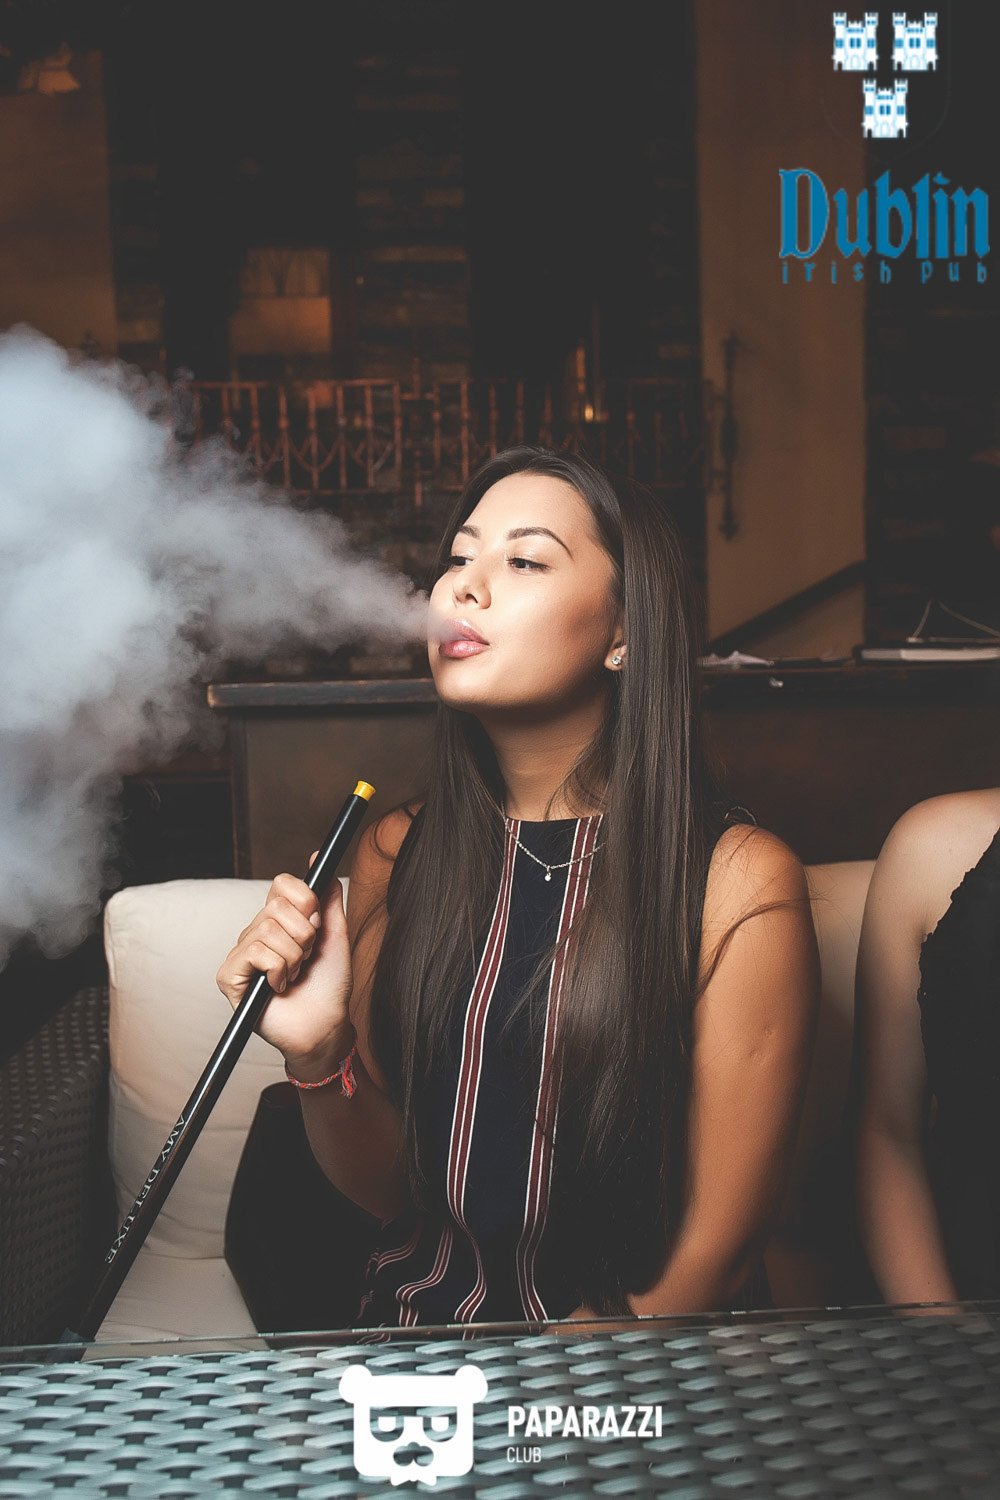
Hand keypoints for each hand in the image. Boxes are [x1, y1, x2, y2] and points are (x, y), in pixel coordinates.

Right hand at [215, 851, 353, 1068]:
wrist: (325, 1024)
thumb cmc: (329, 984)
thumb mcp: (334, 934)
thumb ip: (326, 898)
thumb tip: (317, 860)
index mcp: (278, 920)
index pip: (281, 884)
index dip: (305, 900)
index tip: (317, 925)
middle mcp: (255, 932)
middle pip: (276, 907)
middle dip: (304, 935)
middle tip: (306, 958)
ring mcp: (241, 954)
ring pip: (268, 931)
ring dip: (293, 958)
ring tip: (294, 975)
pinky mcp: (230, 977)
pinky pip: (256, 953)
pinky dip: (278, 971)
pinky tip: (279, 987)